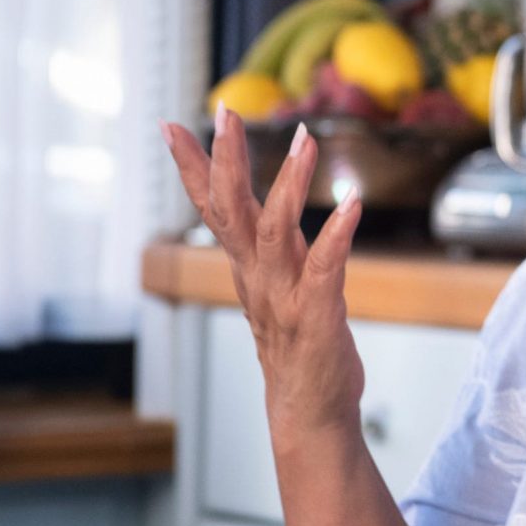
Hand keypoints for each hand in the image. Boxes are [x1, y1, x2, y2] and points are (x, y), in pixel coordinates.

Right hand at [160, 110, 364, 440]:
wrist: (309, 412)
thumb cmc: (298, 346)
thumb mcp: (277, 284)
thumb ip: (271, 245)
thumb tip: (264, 207)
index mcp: (248, 266)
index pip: (214, 207)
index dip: (194, 166)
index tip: (173, 124)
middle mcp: (258, 276)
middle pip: (232, 210)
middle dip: (226, 159)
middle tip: (225, 113)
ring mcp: (284, 295)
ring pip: (276, 231)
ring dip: (289, 183)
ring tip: (305, 139)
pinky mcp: (317, 314)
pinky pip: (326, 267)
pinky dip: (337, 234)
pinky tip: (352, 203)